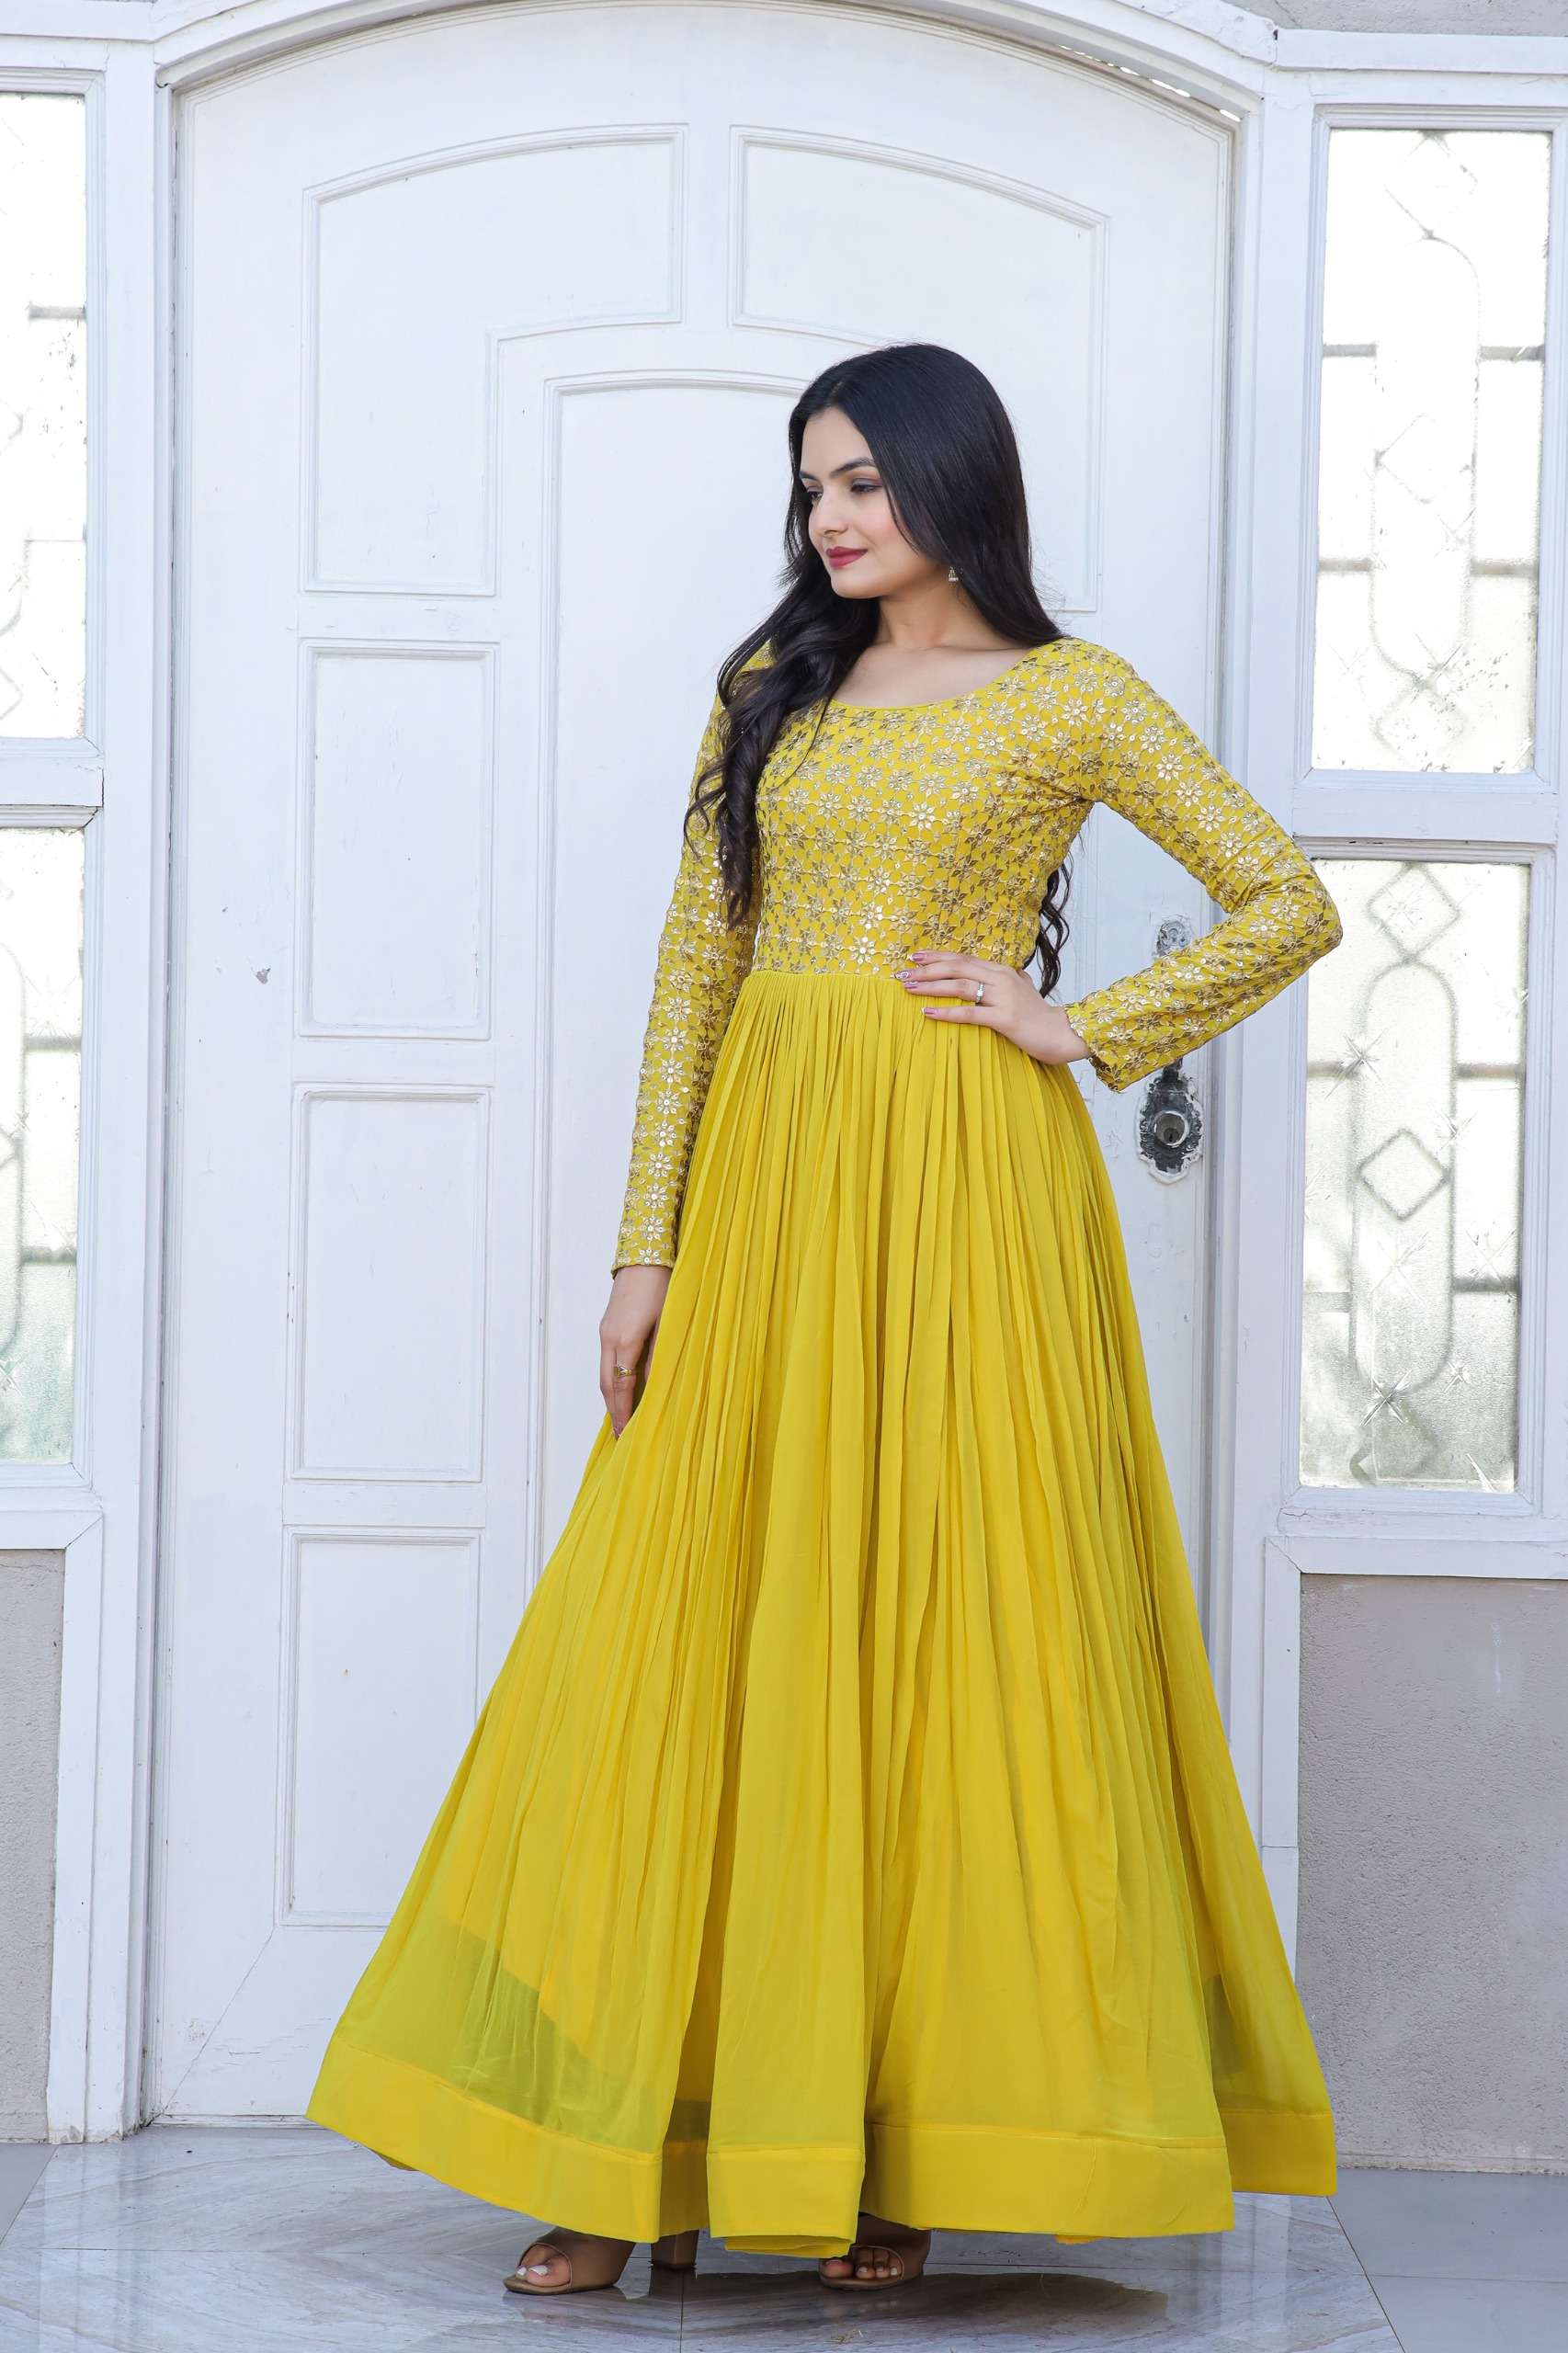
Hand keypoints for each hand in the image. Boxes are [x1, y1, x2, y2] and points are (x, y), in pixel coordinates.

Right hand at [600, 1265, 670, 1434]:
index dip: (624, 1413)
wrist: (644, 1254)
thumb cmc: (662, 1285)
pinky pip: (606, 1359)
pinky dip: (613, 1378)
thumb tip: (655, 1385)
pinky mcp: (607, 1324)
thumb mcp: (668, 1323)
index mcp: (625, 1340)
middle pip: (607, 1384)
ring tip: (622, 1416)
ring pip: (604, 1372)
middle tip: (621, 1434)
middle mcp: (609, 1338)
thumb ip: (660, 1355)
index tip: (625, 1434)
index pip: (622, 1387)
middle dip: (613, 1410)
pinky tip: (623, 1386)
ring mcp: (605, 1331)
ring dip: (612, 1396)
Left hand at [896, 949, 1089, 1066]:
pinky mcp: (1004, 1019)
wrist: (1063, 1034)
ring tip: (909, 989)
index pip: (964, 958)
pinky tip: (927, 1012)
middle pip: (957, 968)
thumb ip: (1017, 979)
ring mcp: (1003, 998)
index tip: (915, 956)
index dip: (938, 956)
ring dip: (931, 987)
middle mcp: (1001, 979)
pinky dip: (946, 1012)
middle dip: (927, 969)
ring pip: (960, 987)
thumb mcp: (1027, 990)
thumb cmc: (1041, 1016)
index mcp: (1002, 971)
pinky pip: (970, 1013)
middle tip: (902, 973)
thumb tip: (1014, 971)